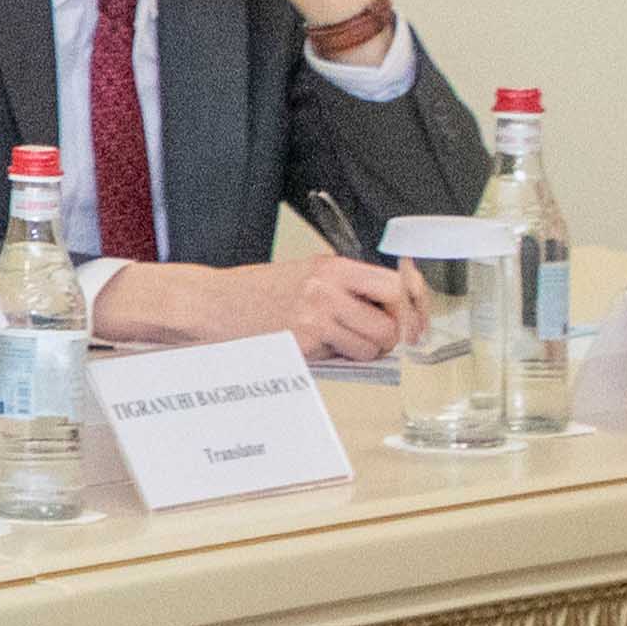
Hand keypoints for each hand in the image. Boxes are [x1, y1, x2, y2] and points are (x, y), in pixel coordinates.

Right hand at [103, 252, 414, 361]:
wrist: (209, 304)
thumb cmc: (254, 292)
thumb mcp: (306, 275)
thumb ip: (346, 286)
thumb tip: (391, 308)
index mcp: (333, 267)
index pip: (397, 285)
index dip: (415, 306)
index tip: (418, 322)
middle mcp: (328, 288)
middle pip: (392, 319)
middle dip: (390, 335)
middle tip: (375, 339)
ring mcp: (315, 316)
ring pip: (372, 344)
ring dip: (365, 351)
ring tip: (340, 345)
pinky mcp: (302, 342)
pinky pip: (343, 357)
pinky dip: (338, 358)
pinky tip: (317, 349)